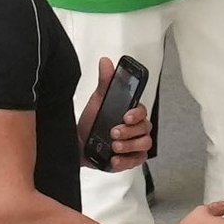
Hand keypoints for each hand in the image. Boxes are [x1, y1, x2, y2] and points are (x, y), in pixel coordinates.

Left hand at [77, 58, 152, 172]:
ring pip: (144, 144)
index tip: (125, 116)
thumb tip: (106, 62)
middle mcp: (135, 129)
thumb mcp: (97, 101)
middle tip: (114, 133)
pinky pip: (137, 161)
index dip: (137, 114)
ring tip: (114, 146)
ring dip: (129, 145)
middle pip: (145, 129)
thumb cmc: (91, 123)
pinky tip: (115, 159)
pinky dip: (127, 161)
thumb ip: (105, 82)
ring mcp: (135, 145)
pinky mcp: (130, 160)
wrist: (78, 145)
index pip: (142, 111)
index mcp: (130, 114)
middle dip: (129, 132)